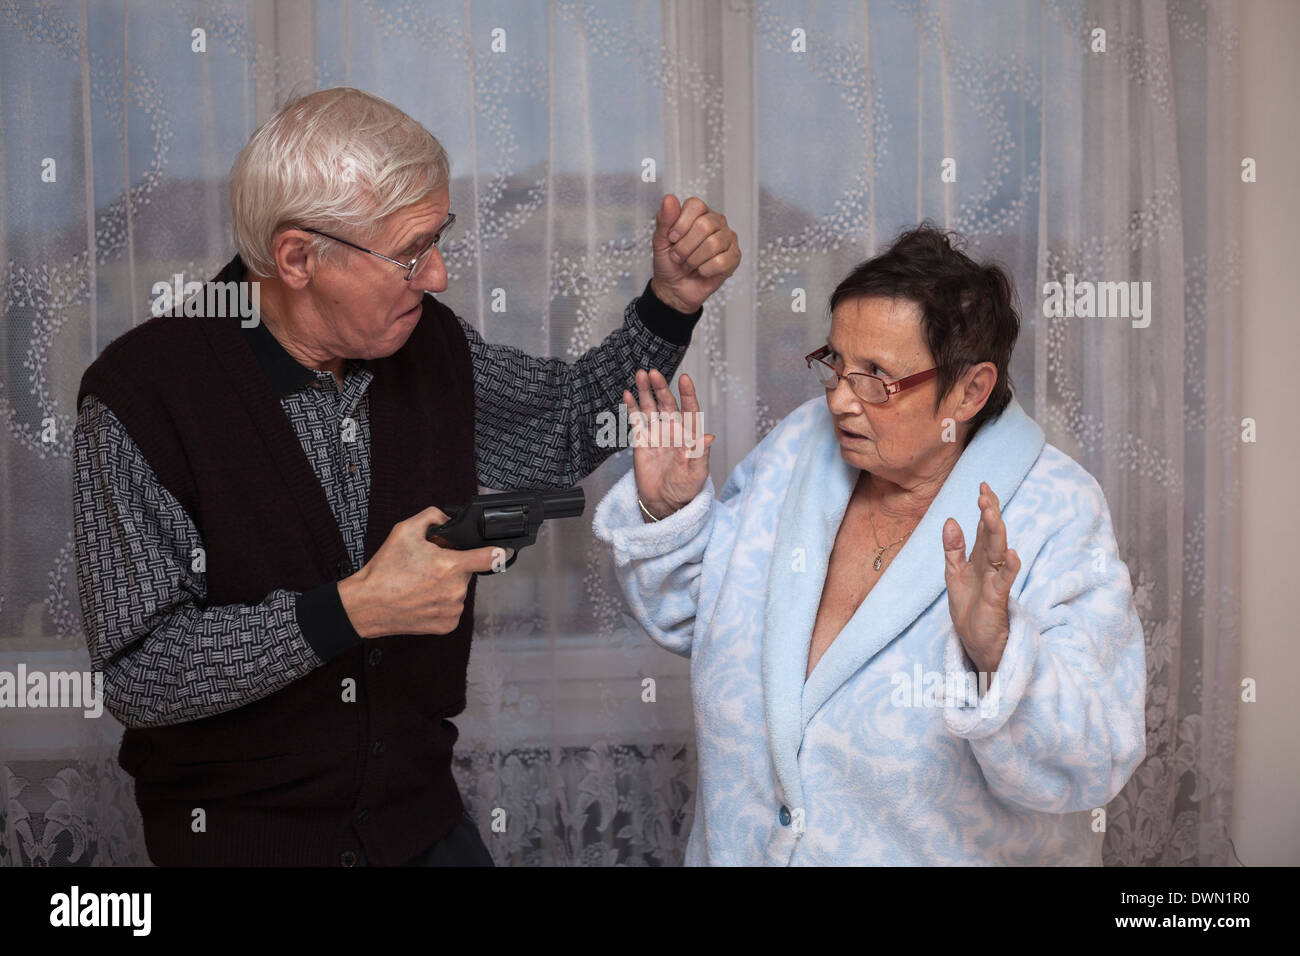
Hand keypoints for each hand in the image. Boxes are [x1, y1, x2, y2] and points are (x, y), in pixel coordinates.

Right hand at [338, 506, 501, 637]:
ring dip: (446, 586)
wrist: (366, 605)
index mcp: (450, 566)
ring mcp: (453, 610)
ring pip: (459, 591)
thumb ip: (432, 516)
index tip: (505, 551)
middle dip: (452, 567)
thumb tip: (447, 518)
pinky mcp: (447, 625)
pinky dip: (441, 604)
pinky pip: (452, 609)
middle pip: (466, 572)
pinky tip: (423, 599)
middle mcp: (456, 590)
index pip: (489, 557)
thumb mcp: (405, 530)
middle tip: (428, 567)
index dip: (498, 551)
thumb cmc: (384, 570)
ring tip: (421, 585)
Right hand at [625, 368, 713, 519]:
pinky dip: (632, 407)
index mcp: (689, 435)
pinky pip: (636, 420)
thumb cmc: (685, 489)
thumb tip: (709, 437)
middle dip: (661, 387)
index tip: (684, 378)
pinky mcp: (642, 441)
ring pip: (650, 407)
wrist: (665, 503)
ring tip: (640, 375)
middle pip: (667, 403)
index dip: (688, 394)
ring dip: (645, 391)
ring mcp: (656, 434)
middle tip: (653, 373)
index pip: (690, 410)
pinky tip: (628, 394)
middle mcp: (673, 430)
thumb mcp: (697, 474)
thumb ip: (701, 454)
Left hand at [649, 195, 740, 313]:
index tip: (672, 238)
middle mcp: (716, 222)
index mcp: (699, 213)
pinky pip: (721, 261)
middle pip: (705, 225)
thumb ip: (664, 219)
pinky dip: (705, 270)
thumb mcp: (660, 240)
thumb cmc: (669, 262)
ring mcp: (728, 239)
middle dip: (685, 246)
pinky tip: (702, 271)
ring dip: (694, 260)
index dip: (681, 224)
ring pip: (713, 244)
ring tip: (689, 264)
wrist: (674, 288)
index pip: (695, 205)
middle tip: (679, 256)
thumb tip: (669, 199)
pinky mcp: (734, 257)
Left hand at [942, 482, 1021, 674]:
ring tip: (991, 513)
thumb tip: (950, 519)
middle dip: (989, 514)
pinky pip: (1004, 581)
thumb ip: (953, 549)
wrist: (979, 645)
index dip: (986, 506)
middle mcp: (991, 566)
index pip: (984, 528)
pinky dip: (1010, 567)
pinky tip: (1013, 554)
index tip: (983, 484)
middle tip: (984, 493)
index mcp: (980, 558)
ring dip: (995, 533)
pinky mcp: (998, 599)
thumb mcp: (954, 575)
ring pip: (998, 552)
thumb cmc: (970, 609)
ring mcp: (996, 581)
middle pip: (992, 535)